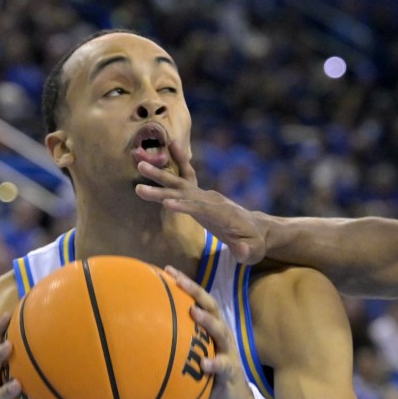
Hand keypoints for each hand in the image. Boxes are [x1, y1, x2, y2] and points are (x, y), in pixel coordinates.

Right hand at [135, 140, 268, 264]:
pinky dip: (177, 163)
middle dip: (164, 187)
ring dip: (161, 175)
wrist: (257, 229)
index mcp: (225, 215)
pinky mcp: (200, 197)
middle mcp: (214, 201)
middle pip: (187, 193)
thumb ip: (246, 251)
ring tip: (139, 164)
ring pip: (181, 184)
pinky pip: (186, 179)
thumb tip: (241, 249)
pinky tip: (170, 146)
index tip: (166, 203)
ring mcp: (207, 197)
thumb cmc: (254, 244)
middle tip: (142, 180)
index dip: (186, 206)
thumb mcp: (254, 252)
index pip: (203, 210)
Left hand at [164, 266, 255, 398]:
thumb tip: (141, 333)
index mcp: (211, 329)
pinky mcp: (231, 372)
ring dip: (208, 321)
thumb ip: (176, 343)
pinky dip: (214, 363)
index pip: (200, 300)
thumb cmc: (207, 376)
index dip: (187, 284)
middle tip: (179, 280)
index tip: (167, 269)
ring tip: (194, 313)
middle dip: (196, 292)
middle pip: (212, 307)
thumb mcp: (192, 356)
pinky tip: (204, 364)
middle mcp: (221, 335)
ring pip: (221, 332)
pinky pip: (223, 366)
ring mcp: (228, 352)